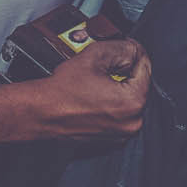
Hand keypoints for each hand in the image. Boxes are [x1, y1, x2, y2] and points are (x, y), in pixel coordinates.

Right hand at [25, 38, 150, 139]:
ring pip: (130, 100)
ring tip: (98, 80)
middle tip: (105, 64)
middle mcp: (133, 122)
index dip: (133, 53)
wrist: (41, 112)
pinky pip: (120, 115)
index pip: (145, 68)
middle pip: (139, 85)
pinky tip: (95, 95)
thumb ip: (121, 48)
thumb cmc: (61, 90)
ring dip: (119, 87)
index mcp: (133, 102)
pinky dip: (112, 103)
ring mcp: (122, 133)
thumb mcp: (93, 56)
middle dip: (125, 71)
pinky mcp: (112, 139)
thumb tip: (133, 50)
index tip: (123, 47)